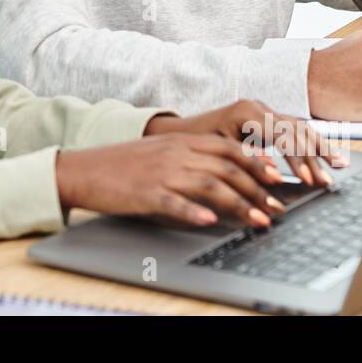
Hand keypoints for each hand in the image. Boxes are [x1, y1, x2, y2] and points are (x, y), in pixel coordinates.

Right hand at [55, 132, 289, 227]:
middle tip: (277, 208)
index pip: (229, 148)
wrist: (84, 168)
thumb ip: (191, 159)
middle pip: (227, 168)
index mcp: (181, 141)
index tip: (276, 179)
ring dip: (239, 204)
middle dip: (258, 190)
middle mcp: (176, 153)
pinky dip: (194, 211)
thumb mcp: (162, 153)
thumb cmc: (124, 164)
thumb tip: (224, 175)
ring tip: (259, 221)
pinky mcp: (146, 193)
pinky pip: (174, 202)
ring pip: (210, 185)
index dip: (256, 163)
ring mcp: (161, 173)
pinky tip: (210, 221)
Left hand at [144, 99, 345, 185]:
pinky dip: (312, 142)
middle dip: (314, 157)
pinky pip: (295, 128)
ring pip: (299, 127)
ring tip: (339, 165)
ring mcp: (264, 110)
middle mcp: (259, 107)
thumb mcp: (218, 151)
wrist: (182, 131)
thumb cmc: (195, 142)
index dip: (298, 159)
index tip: (309, 180)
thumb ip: (246, 158)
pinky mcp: (266, 118)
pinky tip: (328, 154)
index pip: (282, 136)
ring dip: (319, 148)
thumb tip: (273, 171)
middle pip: (295, 131)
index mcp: (247, 112)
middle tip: (328, 181)